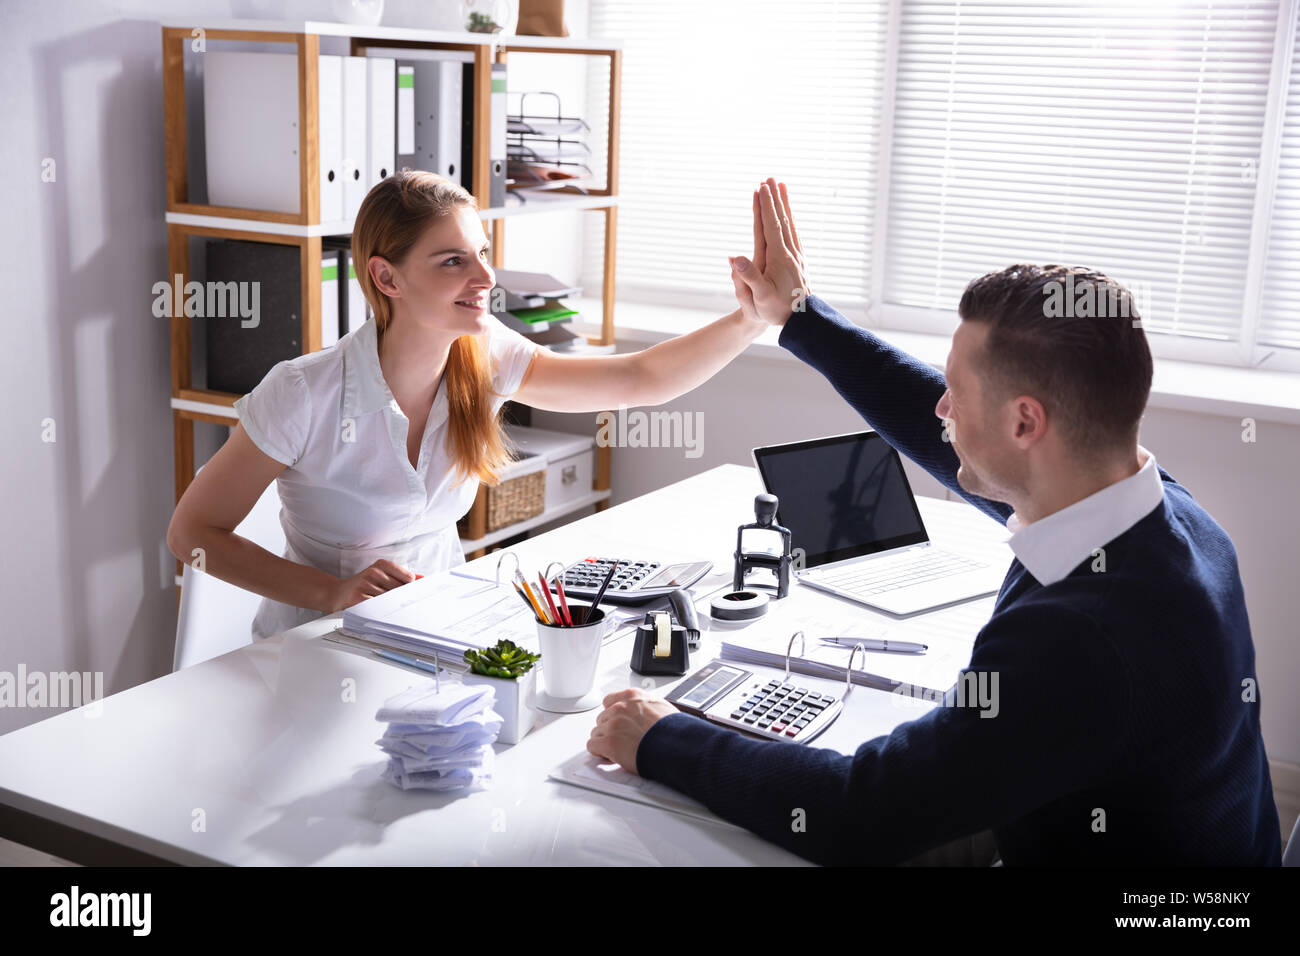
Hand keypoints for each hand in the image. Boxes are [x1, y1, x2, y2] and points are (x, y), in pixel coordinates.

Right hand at [324, 558, 416, 611]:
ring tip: (386, 609)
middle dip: (403, 599)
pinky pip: (378, 607)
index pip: (408, 577)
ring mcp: (366, 584)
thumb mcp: (381, 575)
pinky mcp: (359, 598)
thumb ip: (401, 577)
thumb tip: (423, 579)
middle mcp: (374, 572)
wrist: (336, 593)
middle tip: (404, 607)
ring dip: (392, 607)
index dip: (412, 588)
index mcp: (381, 565)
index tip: (414, 596)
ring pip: (390, 600)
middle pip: (400, 590)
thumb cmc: (362, 585)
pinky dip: (381, 612)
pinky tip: (379, 613)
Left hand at [586, 687, 678, 774]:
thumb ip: (645, 707)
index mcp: (632, 696)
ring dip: (605, 741)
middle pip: (602, 718)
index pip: (610, 701)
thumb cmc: (674, 731)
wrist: (677, 746)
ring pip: (596, 733)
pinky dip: (600, 753)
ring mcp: (613, 724)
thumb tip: (644, 713)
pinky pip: (592, 746)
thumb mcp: (661, 707)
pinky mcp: (609, 743)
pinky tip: (611, 756)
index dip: (613, 715)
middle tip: (622, 740)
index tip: (618, 723)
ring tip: (620, 750)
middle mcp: (620, 708)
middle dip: (610, 730)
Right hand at [730, 178, 811, 326]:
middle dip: (775, 198)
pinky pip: (794, 233)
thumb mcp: (759, 298)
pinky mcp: (799, 261)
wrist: (802, 320)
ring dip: (785, 204)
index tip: (761, 187)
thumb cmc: (777, 310)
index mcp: (778, 258)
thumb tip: (735, 258)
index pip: (771, 225)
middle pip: (782, 219)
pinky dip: (791, 219)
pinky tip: (789, 215)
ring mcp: (796, 256)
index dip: (765, 206)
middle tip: (770, 178)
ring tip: (782, 187)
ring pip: (790, 223)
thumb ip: (748, 277)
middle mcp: (790, 253)